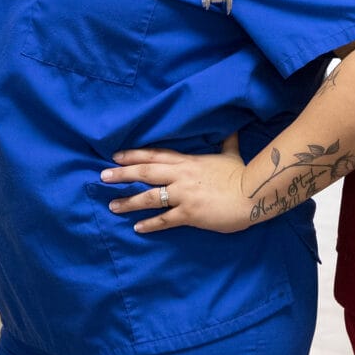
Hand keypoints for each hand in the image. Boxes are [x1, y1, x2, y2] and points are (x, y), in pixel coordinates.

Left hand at [102, 132, 249, 234]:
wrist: (252, 194)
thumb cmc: (242, 174)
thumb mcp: (231, 154)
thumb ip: (227, 142)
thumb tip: (233, 127)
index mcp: (188, 161)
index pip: (155, 155)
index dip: (134, 155)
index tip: (116, 156)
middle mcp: (181, 176)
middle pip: (145, 173)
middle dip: (122, 174)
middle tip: (102, 176)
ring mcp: (183, 195)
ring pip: (149, 197)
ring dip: (128, 201)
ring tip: (112, 205)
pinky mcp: (189, 214)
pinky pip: (164, 220)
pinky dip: (149, 224)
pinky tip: (136, 228)